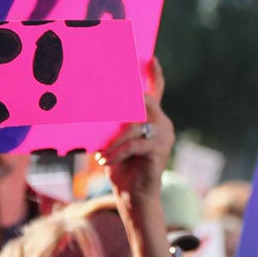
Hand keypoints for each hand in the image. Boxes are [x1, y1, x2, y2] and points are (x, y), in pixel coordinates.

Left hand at [94, 58, 174, 200]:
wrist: (134, 197)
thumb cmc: (122, 168)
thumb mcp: (114, 142)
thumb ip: (113, 125)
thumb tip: (94, 108)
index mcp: (153, 119)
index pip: (156, 91)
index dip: (154, 74)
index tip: (152, 58)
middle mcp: (162, 124)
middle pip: (145, 101)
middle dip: (124, 101)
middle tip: (104, 106)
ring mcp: (164, 136)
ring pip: (134, 125)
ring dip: (113, 139)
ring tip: (100, 151)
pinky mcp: (159, 150)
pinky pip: (134, 144)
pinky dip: (116, 152)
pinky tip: (105, 161)